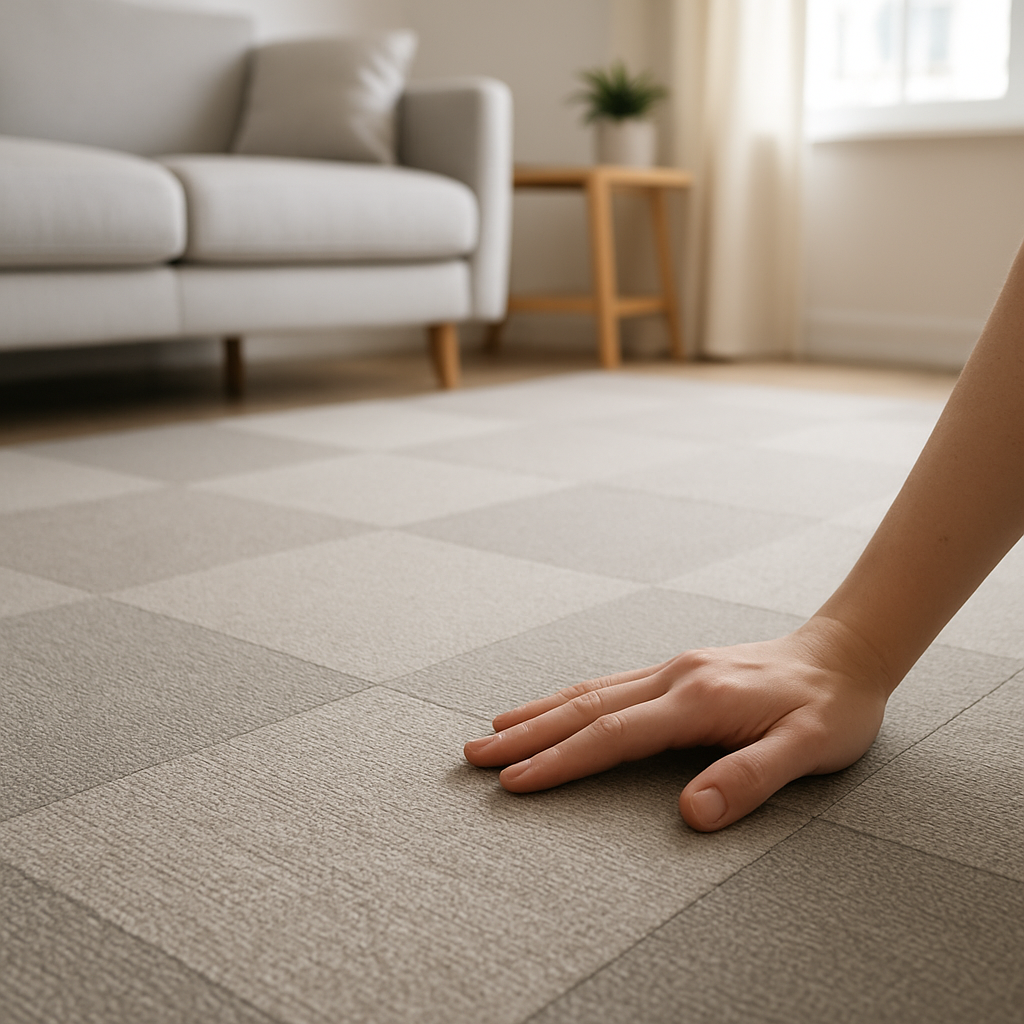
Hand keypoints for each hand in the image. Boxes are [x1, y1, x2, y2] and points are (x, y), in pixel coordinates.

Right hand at [463, 617, 892, 830]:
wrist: (845, 653)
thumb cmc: (833, 707)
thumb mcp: (809, 749)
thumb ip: (749, 777)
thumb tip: (689, 813)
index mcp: (698, 700)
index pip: (613, 735)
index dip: (560, 760)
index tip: (514, 781)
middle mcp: (674, 677)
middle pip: (585, 708)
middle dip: (527, 733)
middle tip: (474, 753)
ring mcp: (672, 669)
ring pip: (590, 691)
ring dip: (538, 712)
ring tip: (494, 729)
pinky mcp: (676, 671)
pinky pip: (608, 685)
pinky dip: (569, 700)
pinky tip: (552, 708)